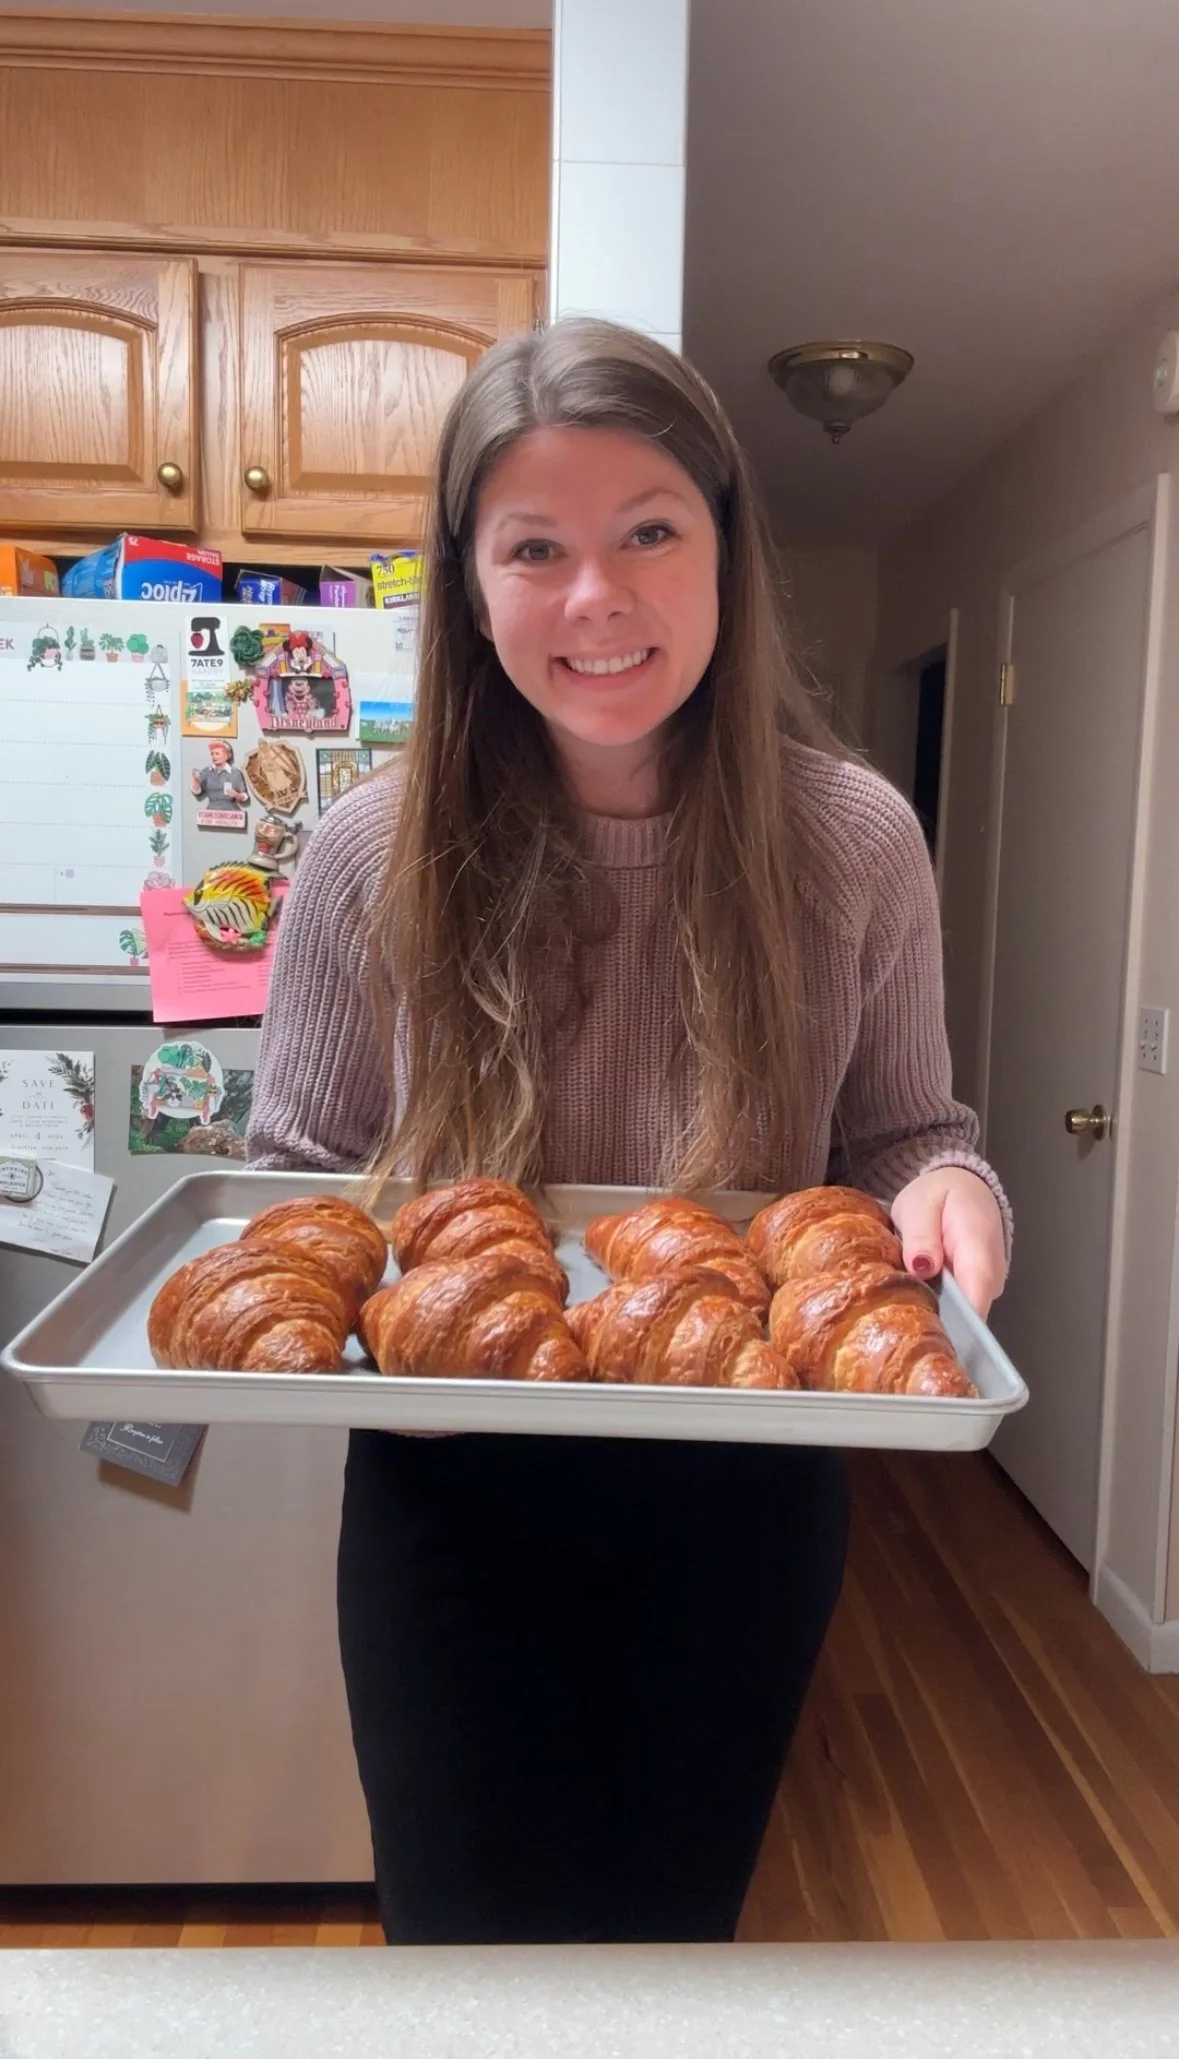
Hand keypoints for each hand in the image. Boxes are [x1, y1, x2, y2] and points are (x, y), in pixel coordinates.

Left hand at [889, 1166, 1006, 1320]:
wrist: (963, 1186)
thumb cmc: (940, 1194)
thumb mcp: (920, 1204)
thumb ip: (921, 1234)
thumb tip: (921, 1267)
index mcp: (979, 1248)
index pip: (975, 1299)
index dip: (952, 1324)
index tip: (925, 1332)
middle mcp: (991, 1275)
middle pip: (968, 1317)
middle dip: (936, 1323)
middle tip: (900, 1322)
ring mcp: (987, 1286)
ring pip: (963, 1317)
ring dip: (935, 1316)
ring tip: (905, 1308)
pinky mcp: (977, 1291)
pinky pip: (959, 1310)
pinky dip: (938, 1308)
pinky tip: (917, 1302)